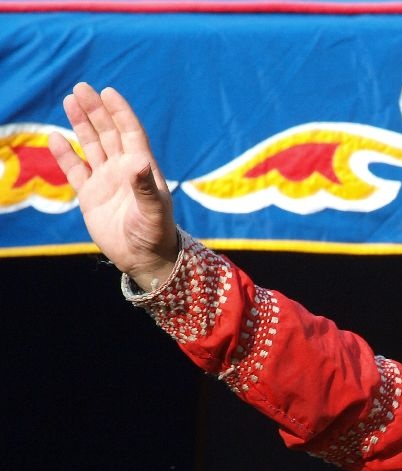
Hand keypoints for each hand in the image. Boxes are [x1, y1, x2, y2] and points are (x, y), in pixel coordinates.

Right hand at [48, 83, 178, 289]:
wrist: (144, 259)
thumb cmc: (155, 234)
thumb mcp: (152, 210)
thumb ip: (144, 186)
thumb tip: (136, 160)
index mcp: (143, 168)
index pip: (130, 133)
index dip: (120, 112)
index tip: (108, 92)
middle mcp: (124, 170)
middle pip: (108, 133)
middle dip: (96, 111)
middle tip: (81, 88)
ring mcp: (106, 182)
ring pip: (91, 146)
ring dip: (81, 125)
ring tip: (70, 101)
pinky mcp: (90, 196)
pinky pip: (75, 170)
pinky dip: (65, 155)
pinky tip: (55, 138)